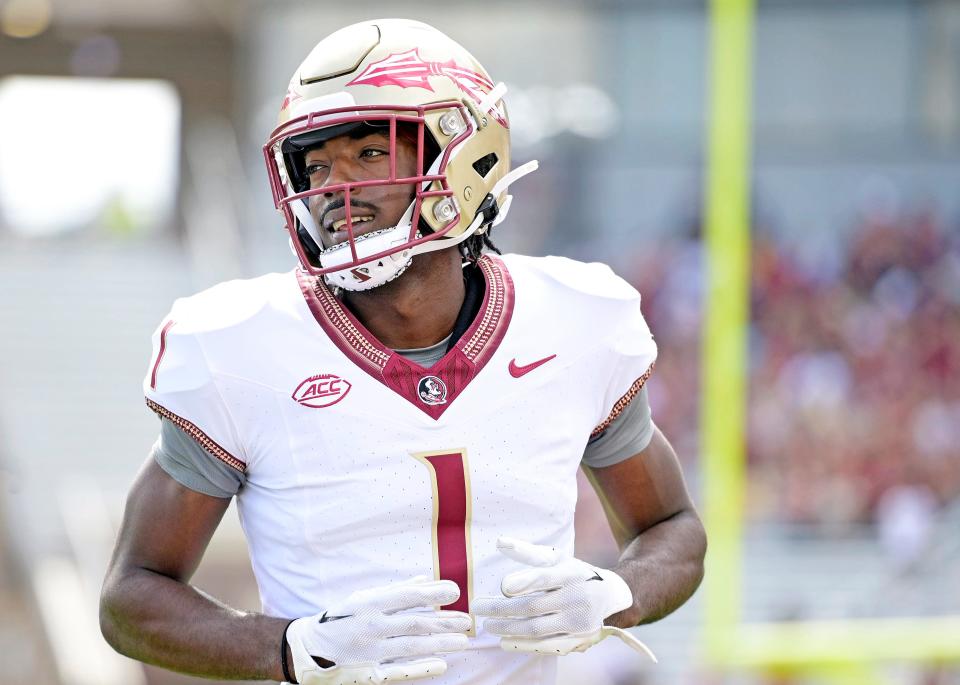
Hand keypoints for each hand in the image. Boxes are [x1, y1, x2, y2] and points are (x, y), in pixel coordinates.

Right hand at [286, 576, 470, 683]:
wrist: (310, 649)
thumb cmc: (342, 618)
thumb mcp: (363, 598)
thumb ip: (395, 591)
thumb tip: (426, 581)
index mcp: (369, 603)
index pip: (407, 596)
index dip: (433, 593)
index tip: (455, 590)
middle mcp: (370, 627)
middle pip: (414, 624)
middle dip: (444, 622)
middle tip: (467, 621)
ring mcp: (371, 652)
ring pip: (411, 648)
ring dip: (440, 644)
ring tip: (463, 641)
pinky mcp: (370, 672)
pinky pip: (400, 671)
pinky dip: (422, 668)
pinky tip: (442, 664)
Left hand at [472, 537, 655, 659]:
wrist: (610, 596)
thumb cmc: (575, 573)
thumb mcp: (557, 558)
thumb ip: (528, 552)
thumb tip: (500, 542)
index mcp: (571, 574)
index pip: (546, 578)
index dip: (526, 582)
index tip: (504, 587)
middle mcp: (577, 598)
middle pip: (534, 607)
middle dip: (502, 610)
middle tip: (478, 609)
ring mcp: (578, 622)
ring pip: (537, 629)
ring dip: (508, 628)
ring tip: (488, 625)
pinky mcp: (578, 639)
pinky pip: (546, 645)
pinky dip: (524, 644)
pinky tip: (505, 640)